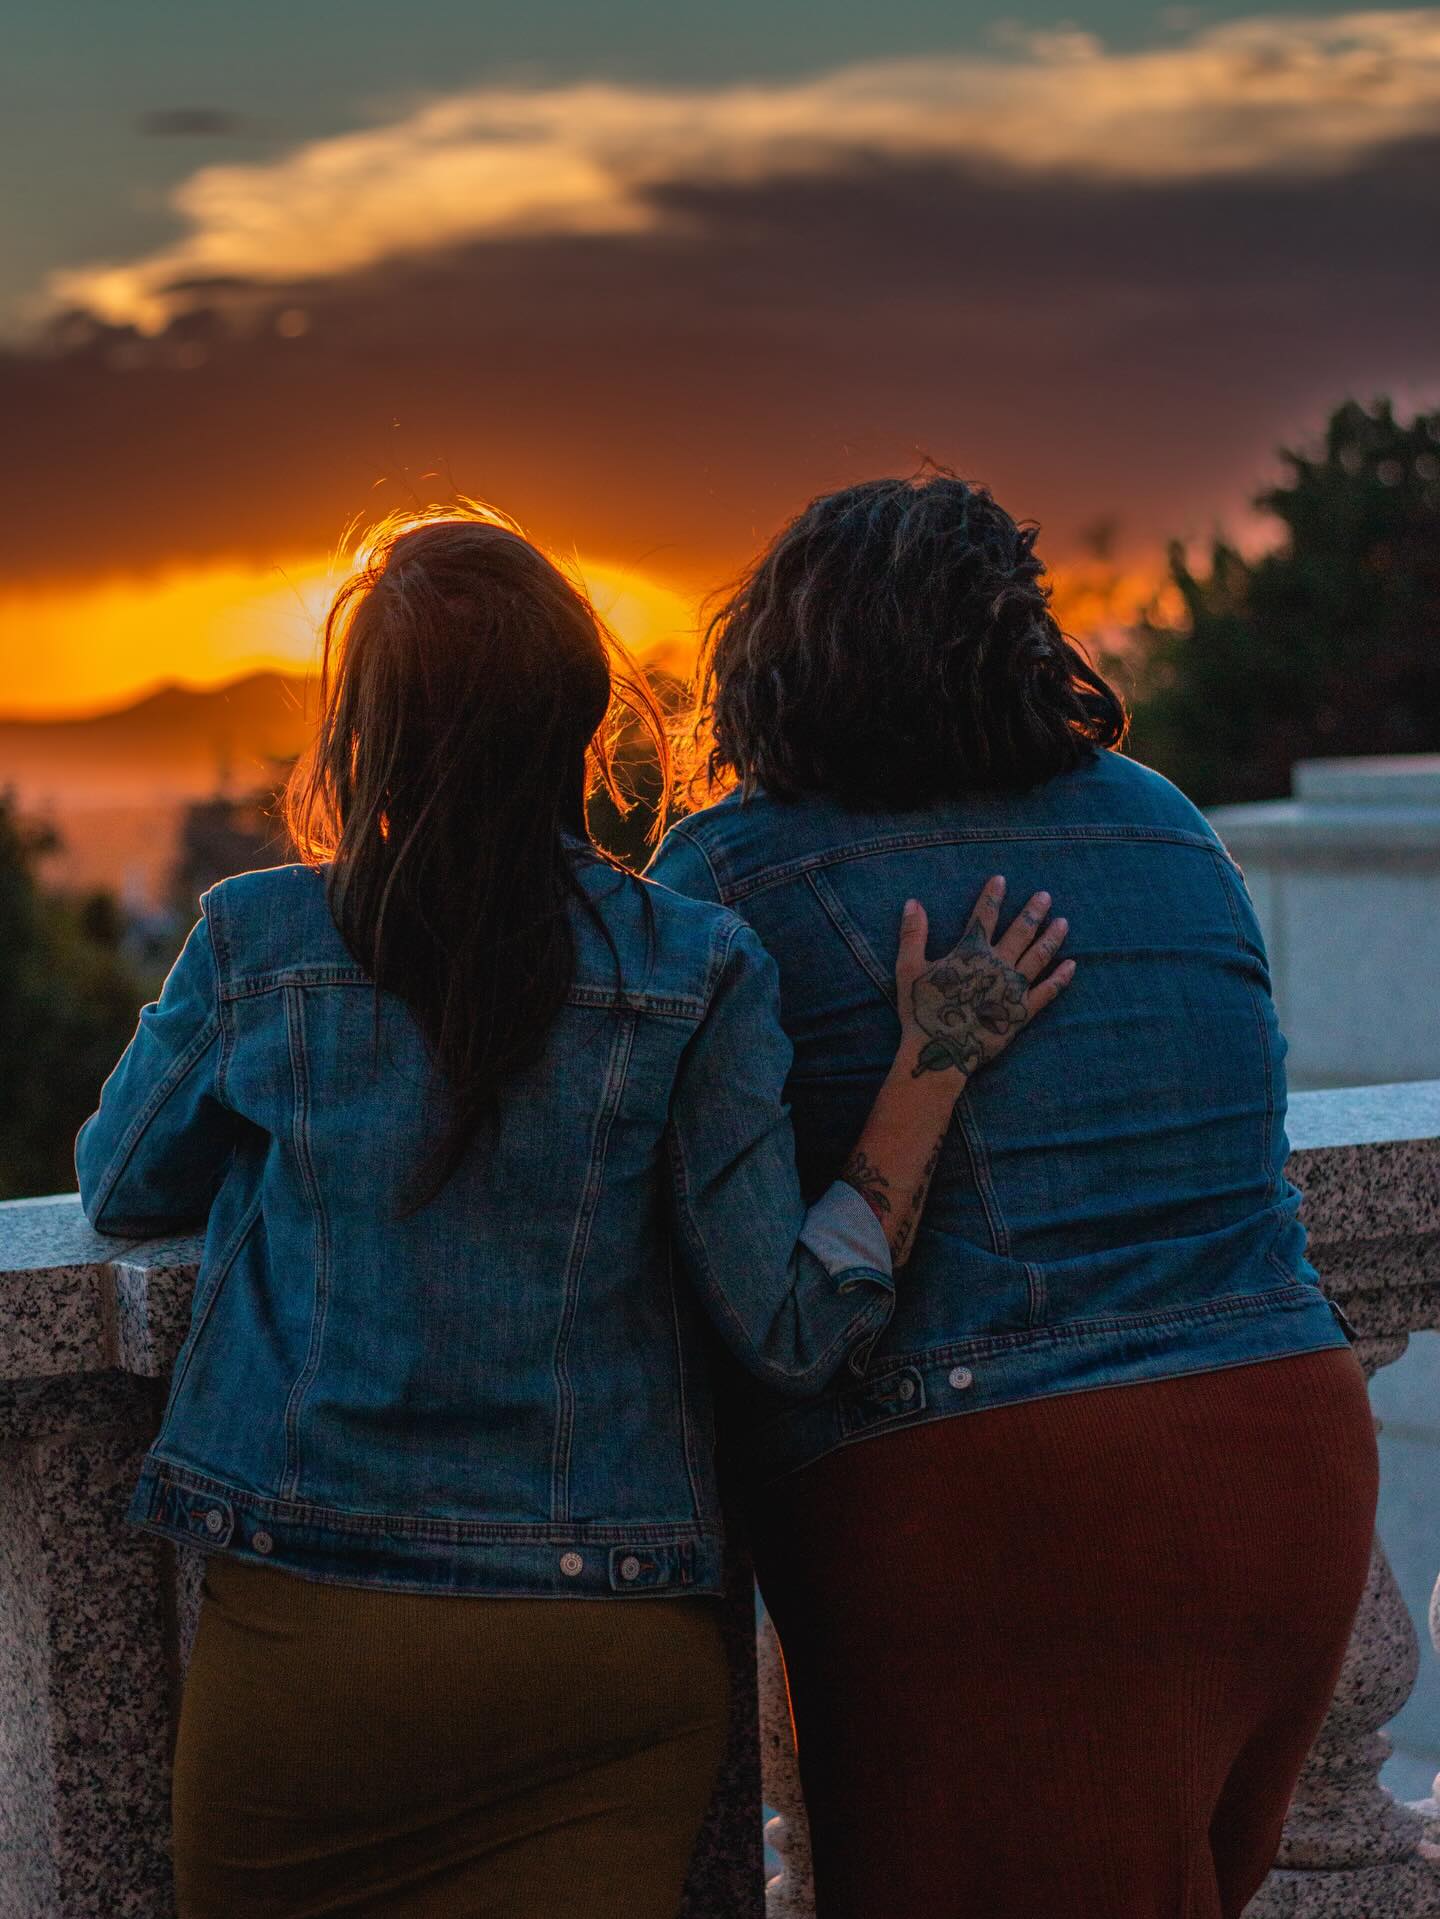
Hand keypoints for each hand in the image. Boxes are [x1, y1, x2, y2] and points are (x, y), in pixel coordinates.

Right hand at [895, 878, 1073, 1080]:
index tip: (1001, 879)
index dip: (992, 896)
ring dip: (1051, 937)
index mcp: (971, 952)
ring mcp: (1013, 988)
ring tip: (1063, 922)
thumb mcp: (909, 968)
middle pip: (1020, 932)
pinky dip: (1061, 978)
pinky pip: (1047, 992)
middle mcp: (997, 964)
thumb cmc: (922, 1010)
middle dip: (1033, 911)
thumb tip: (913, 902)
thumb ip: (913, 934)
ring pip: (1038, 956)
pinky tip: (1072, 965)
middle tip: (1045, 896)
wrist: (941, 1051)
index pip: (984, 916)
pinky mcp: (1022, 1011)